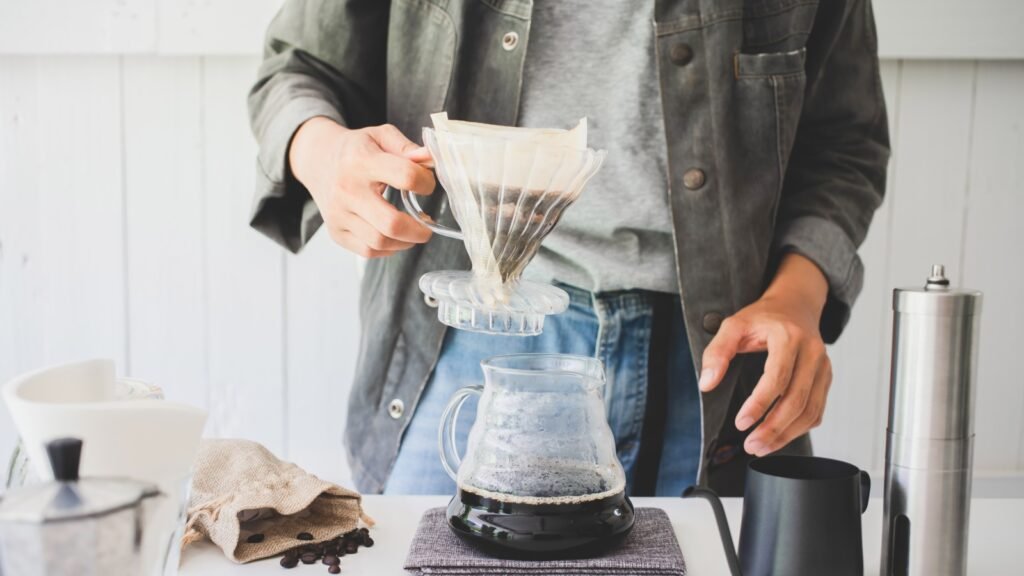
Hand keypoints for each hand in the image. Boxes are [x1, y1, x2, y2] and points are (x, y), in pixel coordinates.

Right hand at [289, 117, 435, 256]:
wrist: (317, 160)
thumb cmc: (355, 150)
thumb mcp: (380, 136)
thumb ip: (408, 148)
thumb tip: (431, 160)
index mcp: (361, 160)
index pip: (406, 176)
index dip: (426, 182)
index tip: (427, 185)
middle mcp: (347, 189)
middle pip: (392, 223)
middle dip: (419, 230)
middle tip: (427, 225)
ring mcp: (339, 214)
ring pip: (380, 242)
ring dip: (405, 242)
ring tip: (413, 232)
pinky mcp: (336, 232)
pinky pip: (367, 251)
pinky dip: (388, 249)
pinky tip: (395, 238)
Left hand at [698, 254, 831, 456]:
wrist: (795, 306)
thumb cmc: (763, 317)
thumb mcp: (734, 325)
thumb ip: (717, 352)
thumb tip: (707, 383)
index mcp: (789, 337)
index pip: (777, 378)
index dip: (760, 404)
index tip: (741, 422)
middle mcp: (812, 352)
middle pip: (797, 400)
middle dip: (773, 428)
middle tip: (751, 445)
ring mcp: (823, 367)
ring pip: (810, 410)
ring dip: (787, 434)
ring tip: (762, 447)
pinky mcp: (826, 379)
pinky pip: (817, 411)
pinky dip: (800, 429)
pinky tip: (781, 436)